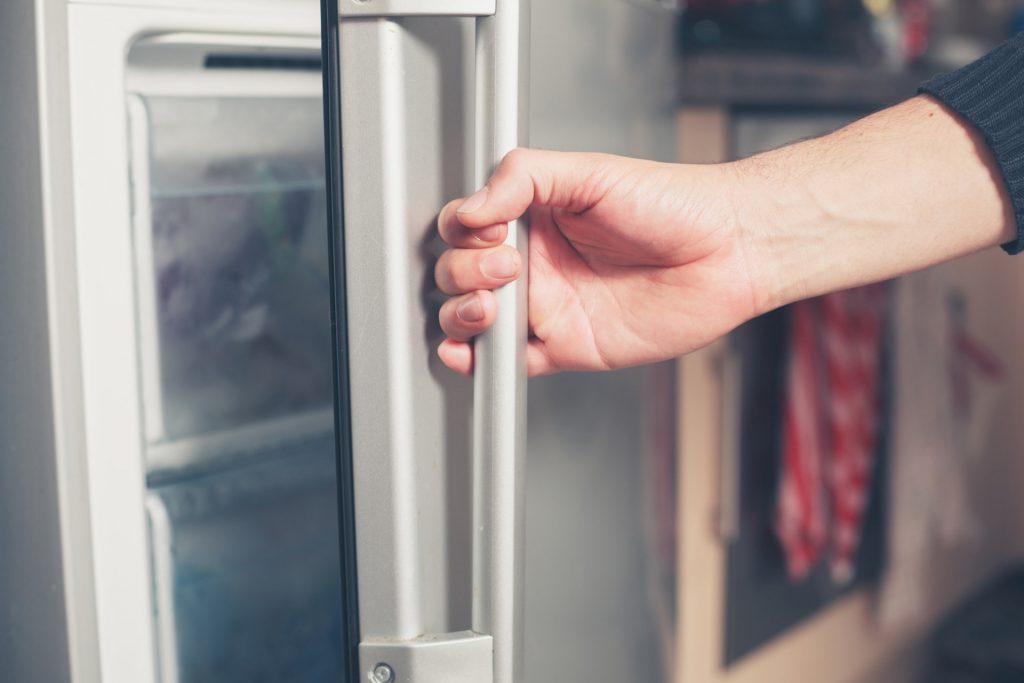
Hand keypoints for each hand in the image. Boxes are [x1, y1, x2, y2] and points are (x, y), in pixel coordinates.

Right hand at [434, 149, 762, 375]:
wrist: (726, 252)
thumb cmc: (673, 204)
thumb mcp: (590, 170)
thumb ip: (522, 178)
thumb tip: (470, 208)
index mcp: (533, 217)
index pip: (466, 228)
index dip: (463, 232)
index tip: (486, 228)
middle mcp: (535, 262)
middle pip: (460, 275)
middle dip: (464, 274)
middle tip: (507, 266)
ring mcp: (548, 306)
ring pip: (474, 321)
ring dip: (461, 316)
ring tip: (489, 306)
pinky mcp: (566, 347)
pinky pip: (510, 362)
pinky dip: (481, 364)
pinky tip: (471, 353)